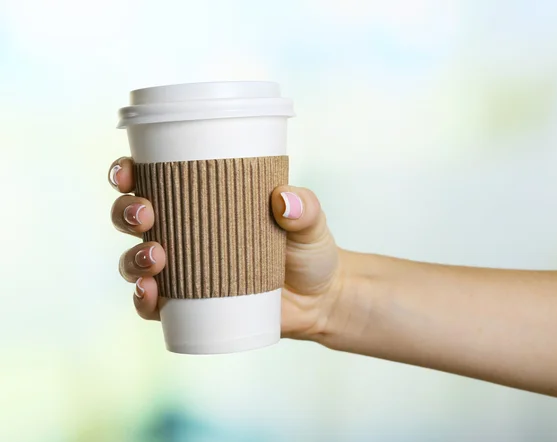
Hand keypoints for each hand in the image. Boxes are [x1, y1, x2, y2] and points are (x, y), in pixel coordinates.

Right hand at [108, 157, 345, 341]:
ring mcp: (184, 271)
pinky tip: (150, 294)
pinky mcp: (189, 305)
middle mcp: (184, 234)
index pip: (153, 181)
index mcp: (201, 203)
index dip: (128, 173)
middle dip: (125, 212)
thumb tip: (284, 199)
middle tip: (145, 215)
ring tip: (156, 257)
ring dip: (132, 258)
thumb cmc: (308, 250)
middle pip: (133, 217)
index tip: (128, 171)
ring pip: (135, 261)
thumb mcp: (310, 223)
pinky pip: (153, 304)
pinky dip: (143, 300)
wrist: (319, 300)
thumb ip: (304, 208)